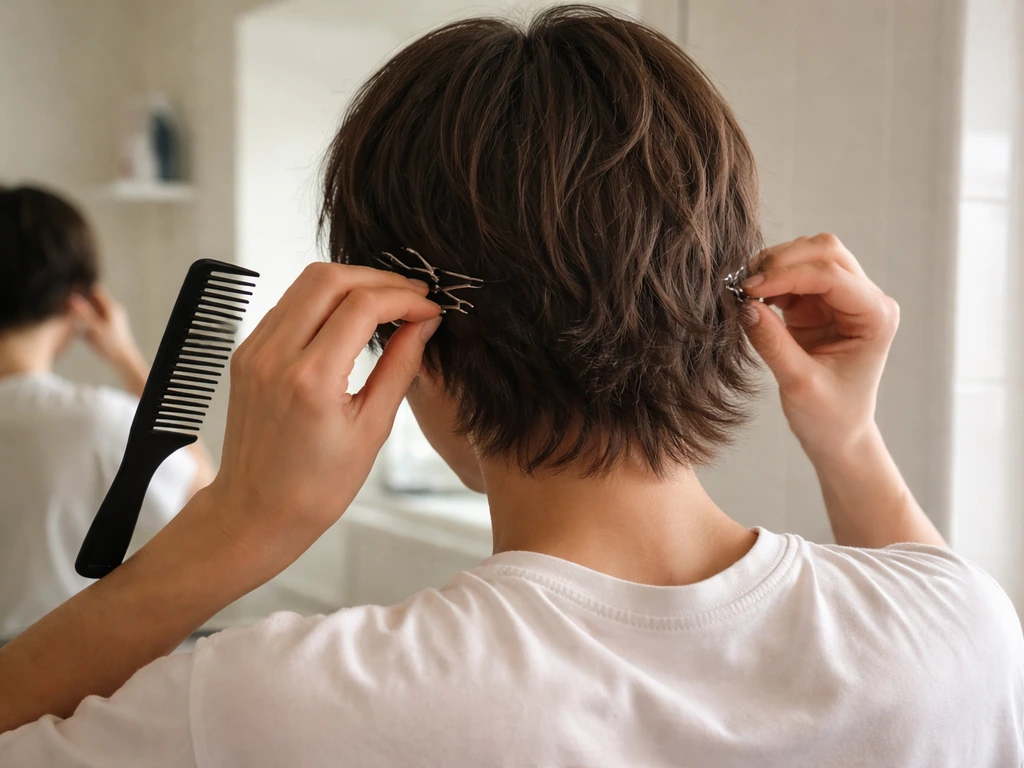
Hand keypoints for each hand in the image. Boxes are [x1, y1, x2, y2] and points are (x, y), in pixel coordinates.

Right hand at [69, 287, 145, 380]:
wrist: (123, 360)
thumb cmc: (111, 345)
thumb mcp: (94, 328)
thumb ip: (83, 313)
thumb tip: (72, 298)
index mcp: (111, 307)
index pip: (95, 290)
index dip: (81, 289)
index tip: (67, 290)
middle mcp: (112, 311)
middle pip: (93, 300)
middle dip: (79, 300)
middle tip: (63, 302)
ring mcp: (109, 319)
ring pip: (92, 310)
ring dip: (80, 311)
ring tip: (65, 312)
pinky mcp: (106, 328)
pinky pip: (93, 319)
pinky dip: (84, 320)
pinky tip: (73, 324)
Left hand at [203, 262, 440, 574]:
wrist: (255, 511)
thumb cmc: (315, 487)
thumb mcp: (372, 430)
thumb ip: (400, 369)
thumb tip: (424, 325)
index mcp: (311, 380)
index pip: (363, 305)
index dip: (403, 298)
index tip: (428, 308)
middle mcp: (276, 356)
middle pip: (330, 277)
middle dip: (379, 278)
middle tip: (412, 297)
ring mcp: (254, 351)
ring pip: (305, 283)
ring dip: (351, 283)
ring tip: (386, 303)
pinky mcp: (247, 353)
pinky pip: (288, 305)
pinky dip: (324, 300)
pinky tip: (350, 319)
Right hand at [740, 233, 899, 459]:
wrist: (837, 435)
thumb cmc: (829, 417)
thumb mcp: (799, 383)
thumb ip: (772, 342)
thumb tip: (744, 304)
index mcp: (875, 316)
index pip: (831, 274)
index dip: (787, 274)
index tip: (749, 289)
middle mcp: (865, 300)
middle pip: (825, 251)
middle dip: (783, 260)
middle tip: (746, 284)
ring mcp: (843, 299)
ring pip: (809, 255)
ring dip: (775, 266)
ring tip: (746, 291)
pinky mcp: (820, 305)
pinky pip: (794, 275)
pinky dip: (771, 280)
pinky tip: (754, 299)